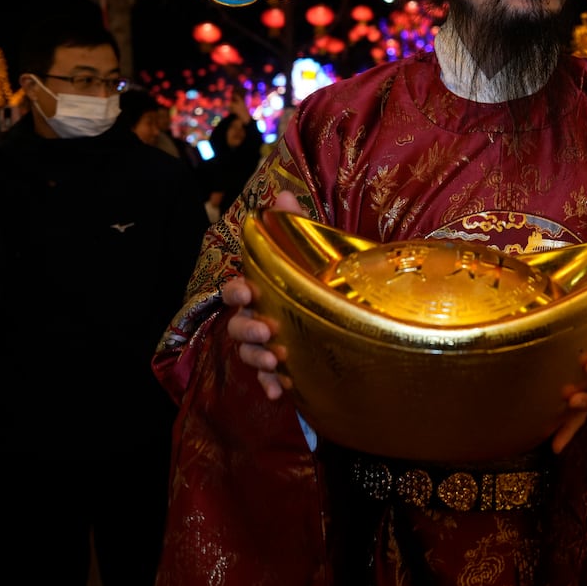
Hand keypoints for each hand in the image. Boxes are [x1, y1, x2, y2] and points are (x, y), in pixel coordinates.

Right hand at [223, 189, 305, 399]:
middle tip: (266, 331)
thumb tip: (282, 193)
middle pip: (238, 325)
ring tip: (277, 361)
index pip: (237, 289)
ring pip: (250, 353)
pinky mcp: (284, 366)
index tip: (247, 293)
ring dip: (258, 358)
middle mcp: (259, 316)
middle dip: (247, 329)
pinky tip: (280, 392)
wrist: (350, 309)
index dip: (236, 291)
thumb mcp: (314, 250)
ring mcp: (269, 343)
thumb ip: (295, 224)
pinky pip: (269, 379)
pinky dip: (271, 385)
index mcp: (262, 289)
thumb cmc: (321, 277)